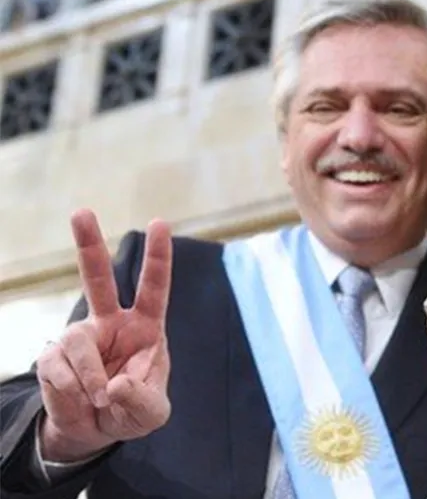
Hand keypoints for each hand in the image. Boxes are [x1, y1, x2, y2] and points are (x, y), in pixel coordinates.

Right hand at [36, 210, 172, 461]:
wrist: (96, 429)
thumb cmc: (132, 409)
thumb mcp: (150, 413)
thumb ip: (140, 400)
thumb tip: (113, 385)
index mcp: (144, 326)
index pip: (154, 287)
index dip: (158, 257)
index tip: (160, 223)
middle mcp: (110, 323)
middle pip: (98, 278)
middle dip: (89, 244)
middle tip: (80, 212)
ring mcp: (79, 336)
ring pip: (77, 344)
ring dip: (90, 379)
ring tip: (100, 400)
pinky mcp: (52, 356)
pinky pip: (58, 370)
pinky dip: (73, 393)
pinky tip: (81, 401)